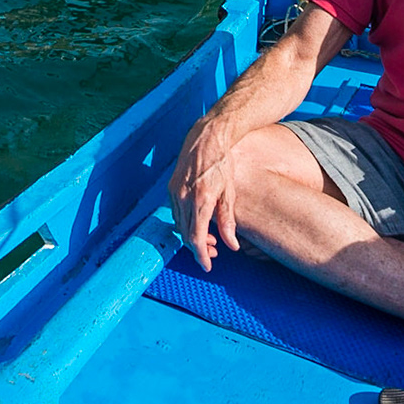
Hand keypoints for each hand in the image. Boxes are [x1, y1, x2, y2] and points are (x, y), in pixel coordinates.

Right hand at [167, 118, 241, 271]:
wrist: (207, 137)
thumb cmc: (222, 163)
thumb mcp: (230, 193)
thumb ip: (229, 221)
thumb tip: (232, 246)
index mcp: (200, 201)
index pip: (196, 239)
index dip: (201, 256)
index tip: (207, 266)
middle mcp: (183, 198)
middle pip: (186, 234)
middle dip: (198, 248)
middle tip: (213, 253)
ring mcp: (174, 192)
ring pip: (179, 225)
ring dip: (191, 236)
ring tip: (209, 239)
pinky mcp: (171, 187)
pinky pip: (175, 212)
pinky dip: (185, 223)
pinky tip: (198, 222)